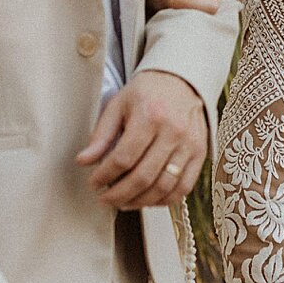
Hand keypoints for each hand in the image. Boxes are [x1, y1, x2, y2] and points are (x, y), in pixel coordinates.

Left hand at [76, 70, 206, 208]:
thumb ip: (101, 134)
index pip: (124, 158)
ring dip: (139, 202)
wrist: (181, 80)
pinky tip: (148, 200)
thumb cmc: (147, 92)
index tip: (94, 183)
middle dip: (119, 195)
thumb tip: (84, 161)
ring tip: (123, 202)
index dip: (105, 176)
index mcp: (150, 115)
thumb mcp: (118, 105)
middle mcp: (173, 131)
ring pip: (164, 187)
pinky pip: (183, 187)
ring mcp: (189, 144)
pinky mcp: (200, 153)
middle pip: (143, 177)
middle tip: (105, 199)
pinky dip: (164, 200)